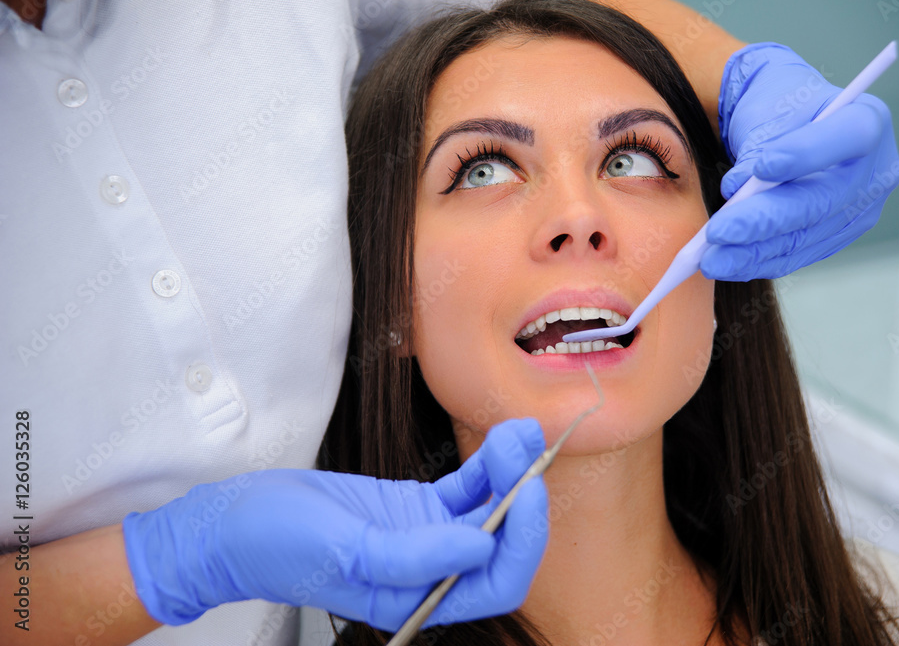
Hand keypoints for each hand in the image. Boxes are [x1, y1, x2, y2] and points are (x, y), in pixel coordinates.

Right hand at [122, 418, 547, 630]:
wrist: (238, 521)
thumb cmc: (278, 545)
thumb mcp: (346, 550)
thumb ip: (413, 556)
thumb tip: (480, 547)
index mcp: (417, 598)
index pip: (496, 582)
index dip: (521, 540)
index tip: (527, 490)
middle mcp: (431, 572)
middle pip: (503, 543)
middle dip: (524, 497)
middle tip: (527, 449)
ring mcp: (427, 537)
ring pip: (490, 509)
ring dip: (512, 473)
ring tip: (520, 432)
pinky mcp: (417, 507)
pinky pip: (468, 488)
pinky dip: (488, 466)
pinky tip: (499, 441)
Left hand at [703, 42, 898, 280]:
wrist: (784, 124)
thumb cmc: (777, 106)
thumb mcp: (768, 110)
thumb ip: (758, 147)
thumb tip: (736, 192)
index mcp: (867, 120)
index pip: (847, 137)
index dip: (805, 155)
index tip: (761, 167)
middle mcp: (873, 171)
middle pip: (820, 201)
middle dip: (763, 220)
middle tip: (717, 232)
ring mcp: (859, 210)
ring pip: (803, 236)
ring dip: (751, 251)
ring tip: (709, 258)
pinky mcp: (836, 238)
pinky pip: (796, 255)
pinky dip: (757, 261)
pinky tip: (725, 264)